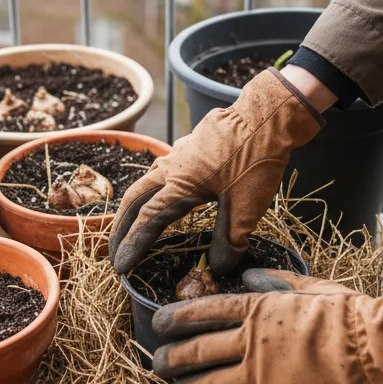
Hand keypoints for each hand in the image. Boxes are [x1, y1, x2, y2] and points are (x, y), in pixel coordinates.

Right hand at [109, 68, 324, 273]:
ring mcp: (180, 152)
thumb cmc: (256, 161)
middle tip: (115, 246)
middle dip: (122, 224)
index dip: (132, 244)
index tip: (121, 265)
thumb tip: (220, 267)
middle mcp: (172, 168)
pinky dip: (158, 185)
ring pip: (148, 180)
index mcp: (179, 186)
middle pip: (134, 198)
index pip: (147, 221)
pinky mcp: (192, 143)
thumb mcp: (246, 209)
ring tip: (134, 220)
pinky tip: (170, 190)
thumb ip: (229, 241)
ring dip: (137, 202)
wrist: (267, 116)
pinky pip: (166, 167)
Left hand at [151, 269, 382, 383]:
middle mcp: (252, 340)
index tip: (158, 322)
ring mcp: (261, 373)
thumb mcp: (311, 287)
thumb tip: (250, 275)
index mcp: (260, 308)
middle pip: (199, 349)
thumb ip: (277, 282)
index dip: (178, 317)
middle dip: (172, 358)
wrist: (376, 346)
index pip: (207, 310)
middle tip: (156, 365)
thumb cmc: (350, 313)